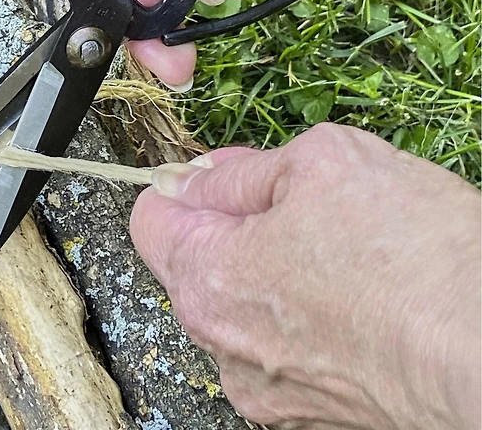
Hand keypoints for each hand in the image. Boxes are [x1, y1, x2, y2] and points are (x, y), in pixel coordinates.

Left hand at [130, 125, 481, 429]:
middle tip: (301, 202)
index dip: (186, 184)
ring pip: (245, 305)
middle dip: (236, 224)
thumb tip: (197, 177)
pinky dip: (306, 315)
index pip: (151, 219)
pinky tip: (358, 295)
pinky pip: (284, 345)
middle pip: (197, 264)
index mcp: (207, 279)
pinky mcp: (313, 414)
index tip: (222, 175)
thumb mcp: (321, 163)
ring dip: (275, 270)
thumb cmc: (416, 258)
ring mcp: (269, 390)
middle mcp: (225, 348)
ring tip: (344, 253)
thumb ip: (240, 172)